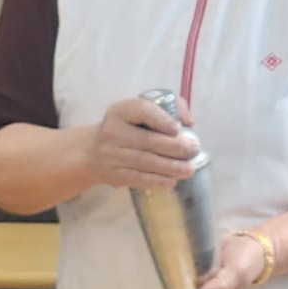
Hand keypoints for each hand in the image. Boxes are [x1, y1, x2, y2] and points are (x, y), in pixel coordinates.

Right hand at [81, 96, 203, 190]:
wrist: (94, 151)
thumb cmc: (128, 128)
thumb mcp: (140, 111)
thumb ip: (170, 108)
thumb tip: (189, 122)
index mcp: (121, 111)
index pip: (142, 110)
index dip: (161, 119)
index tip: (178, 129)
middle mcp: (113, 131)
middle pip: (147, 140)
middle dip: (175, 147)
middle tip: (193, 150)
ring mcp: (111, 155)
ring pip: (145, 162)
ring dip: (170, 167)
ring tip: (189, 169)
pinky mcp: (113, 174)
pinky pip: (138, 178)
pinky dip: (157, 181)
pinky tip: (172, 180)